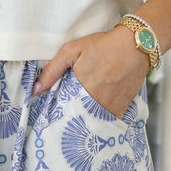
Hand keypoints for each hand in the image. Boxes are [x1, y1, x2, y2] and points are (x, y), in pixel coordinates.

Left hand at [32, 26, 149, 118]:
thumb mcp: (73, 50)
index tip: (53, 119)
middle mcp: (96, 102)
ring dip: (86, 123)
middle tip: (65, 126)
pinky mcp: (121, 108)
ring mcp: (110, 107)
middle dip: (71, 122)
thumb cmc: (103, 45)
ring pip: (93, 123)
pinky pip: (108, 121)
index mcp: (81, 90)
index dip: (59, 115)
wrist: (136, 45)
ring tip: (80, 124)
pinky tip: (96, 120)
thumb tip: (35, 89)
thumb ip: (52, 70)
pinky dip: (102, 122)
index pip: (64, 112)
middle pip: (78, 120)